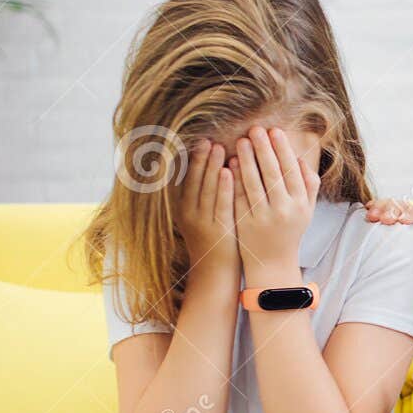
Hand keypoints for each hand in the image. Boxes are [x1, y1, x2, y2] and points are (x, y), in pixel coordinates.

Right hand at [176, 140, 236, 280]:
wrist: (215, 274)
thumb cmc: (212, 242)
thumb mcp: (199, 218)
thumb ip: (200, 197)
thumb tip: (205, 169)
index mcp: (184, 210)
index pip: (187, 180)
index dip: (193, 161)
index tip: (199, 141)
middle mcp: (190, 214)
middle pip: (195, 181)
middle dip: (201, 159)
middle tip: (208, 138)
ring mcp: (204, 222)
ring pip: (207, 190)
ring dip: (212, 167)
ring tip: (219, 147)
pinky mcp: (219, 230)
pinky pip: (221, 204)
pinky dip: (224, 186)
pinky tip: (229, 171)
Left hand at [230, 125, 317, 274]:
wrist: (273, 263)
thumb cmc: (290, 231)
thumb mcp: (306, 210)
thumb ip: (308, 185)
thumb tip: (301, 159)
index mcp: (300, 204)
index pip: (291, 171)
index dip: (282, 150)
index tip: (274, 131)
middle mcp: (284, 211)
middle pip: (273, 174)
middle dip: (264, 149)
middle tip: (255, 129)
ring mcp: (263, 218)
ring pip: (254, 184)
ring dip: (247, 160)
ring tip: (241, 141)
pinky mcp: (245, 224)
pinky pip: (239, 197)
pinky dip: (235, 179)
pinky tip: (231, 164)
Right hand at [364, 198, 412, 286]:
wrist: (410, 287)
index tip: (403, 221)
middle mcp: (412, 222)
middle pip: (403, 205)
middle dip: (392, 208)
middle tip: (384, 220)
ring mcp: (395, 224)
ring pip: (388, 205)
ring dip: (379, 208)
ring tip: (371, 217)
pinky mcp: (381, 229)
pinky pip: (376, 213)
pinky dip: (371, 211)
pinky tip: (366, 214)